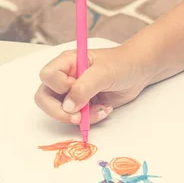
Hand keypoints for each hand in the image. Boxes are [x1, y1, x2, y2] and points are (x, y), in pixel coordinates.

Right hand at [35, 45, 154, 124]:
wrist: (139, 72)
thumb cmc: (121, 64)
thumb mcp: (103, 73)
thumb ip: (84, 88)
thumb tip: (68, 107)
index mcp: (66, 63)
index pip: (47, 77)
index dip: (59, 86)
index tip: (76, 87)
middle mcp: (66, 78)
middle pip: (44, 98)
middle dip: (59, 111)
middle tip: (78, 117)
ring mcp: (74, 93)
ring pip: (61, 112)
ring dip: (79, 117)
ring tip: (100, 109)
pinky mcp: (84, 105)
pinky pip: (77, 119)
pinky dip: (90, 119)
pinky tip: (105, 109)